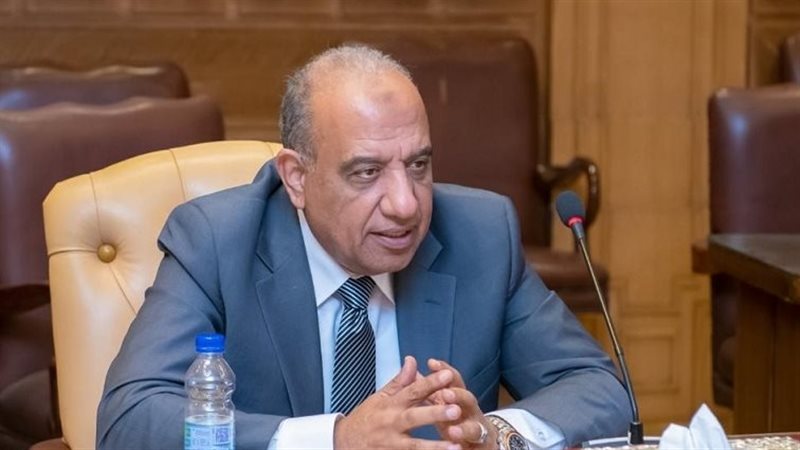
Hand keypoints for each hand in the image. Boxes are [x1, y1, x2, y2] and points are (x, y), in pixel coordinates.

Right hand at [334, 356, 461, 449]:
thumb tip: (412, 360)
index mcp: (391, 404)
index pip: (413, 390)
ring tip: (457, 447)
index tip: (448, 375)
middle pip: (415, 417)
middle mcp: (391, 423)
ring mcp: (391, 443)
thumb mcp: (379, 397)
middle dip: (435, 413)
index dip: (431, 382)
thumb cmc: (365, 418)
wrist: (343, 443)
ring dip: (436, 447)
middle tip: (456, 409)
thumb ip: (400, 381)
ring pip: (415, 446)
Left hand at [427, 359, 497, 449]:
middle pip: (468, 399)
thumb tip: (411, 366)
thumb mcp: (440, 402)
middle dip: (458, 395)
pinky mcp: (481, 446)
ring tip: (453, 431)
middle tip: (445, 394)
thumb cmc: (455, 419)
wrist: (479, 443)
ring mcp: (478, 430)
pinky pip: (477, 446)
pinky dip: (468, 447)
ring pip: (475, 427)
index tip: (431, 363)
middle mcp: (470, 411)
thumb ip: (428, 387)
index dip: (444, 371)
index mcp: (458, 398)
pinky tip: (458, 449)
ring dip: (465, 428)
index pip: (454, 381)